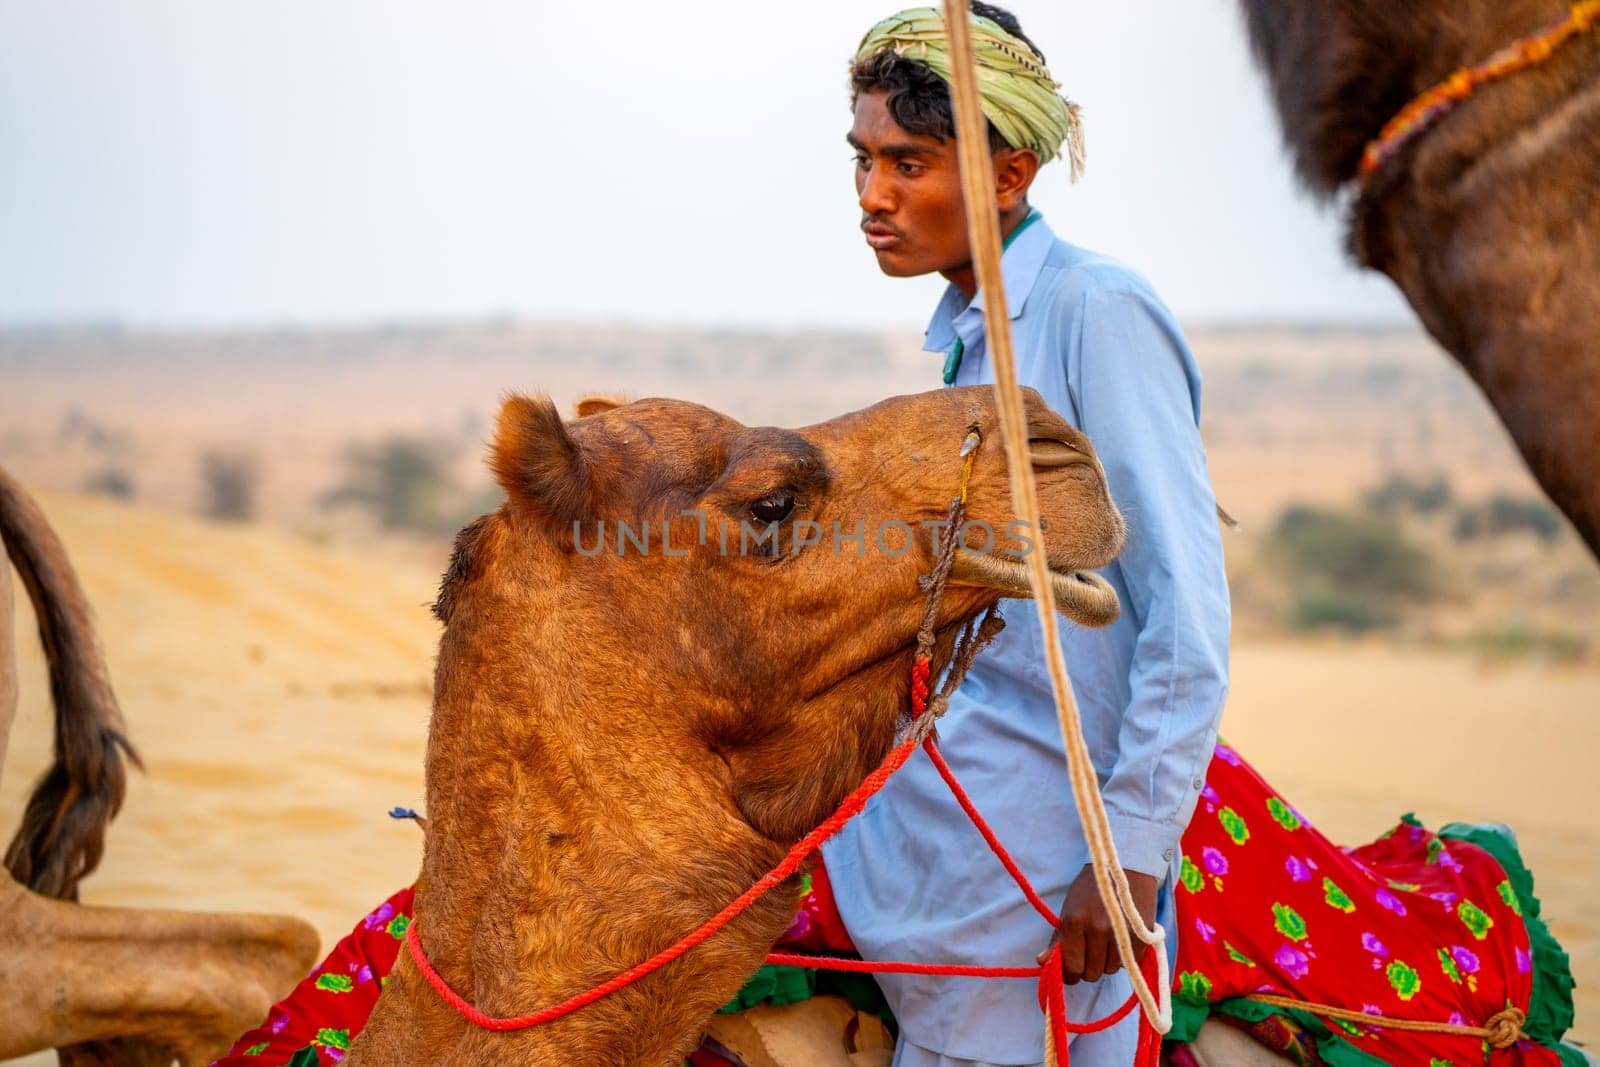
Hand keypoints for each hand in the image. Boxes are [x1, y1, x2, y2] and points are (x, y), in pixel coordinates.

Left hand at [1038, 864, 1158, 984]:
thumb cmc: (1090, 889)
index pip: (1071, 967)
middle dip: (1088, 968)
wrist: (1124, 867)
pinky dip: (1124, 957)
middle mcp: (1098, 929)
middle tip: (1089, 953)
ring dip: (1107, 962)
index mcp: (1074, 921)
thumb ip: (1057, 940)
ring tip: (1106, 942)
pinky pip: (1130, 964)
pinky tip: (1121, 939)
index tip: (1071, 970)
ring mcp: (1121, 934)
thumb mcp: (1069, 909)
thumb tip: (1041, 962)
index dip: (1070, 974)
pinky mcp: (1141, 936)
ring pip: (1111, 970)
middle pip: (1092, 974)